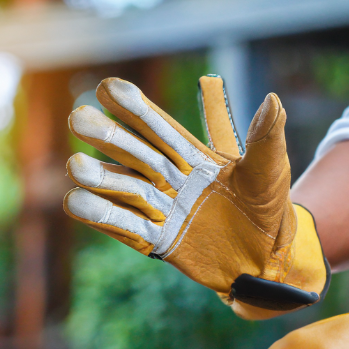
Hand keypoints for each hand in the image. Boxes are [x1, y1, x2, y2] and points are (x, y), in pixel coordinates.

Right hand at [63, 76, 328, 318]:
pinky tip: (75, 201)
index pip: (161, 128)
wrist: (267, 260)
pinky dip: (103, 216)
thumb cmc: (270, 210)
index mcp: (195, 157)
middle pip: (135, 153)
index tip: (109, 88)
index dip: (136, 109)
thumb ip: (266, 141)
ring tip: (76, 166)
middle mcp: (172, 178)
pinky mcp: (158, 240)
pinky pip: (126, 227)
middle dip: (109, 136)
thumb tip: (273, 101)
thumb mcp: (272, 174)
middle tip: (78, 118)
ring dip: (100, 177)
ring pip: (124, 189)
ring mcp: (162, 209)